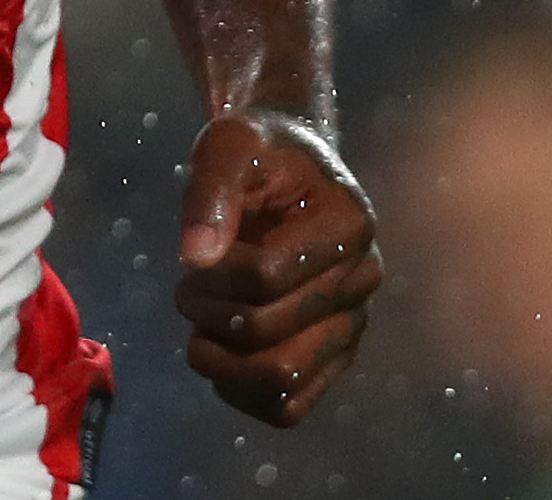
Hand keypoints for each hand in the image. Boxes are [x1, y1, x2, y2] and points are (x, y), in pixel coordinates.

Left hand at [172, 108, 382, 426]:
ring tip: (203, 326)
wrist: (288, 169)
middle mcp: (363, 278)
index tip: (193, 254)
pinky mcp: (335, 358)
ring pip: (282, 381)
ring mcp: (353, 323)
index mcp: (349, 224)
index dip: (213, 273)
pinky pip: (289, 407)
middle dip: (208, 314)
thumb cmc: (258, 154)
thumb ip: (210, 192)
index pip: (266, 276)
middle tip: (188, 289)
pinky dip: (241, 393)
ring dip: (221, 361)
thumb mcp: (228, 145)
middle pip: (269, 332)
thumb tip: (196, 257)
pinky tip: (221, 353)